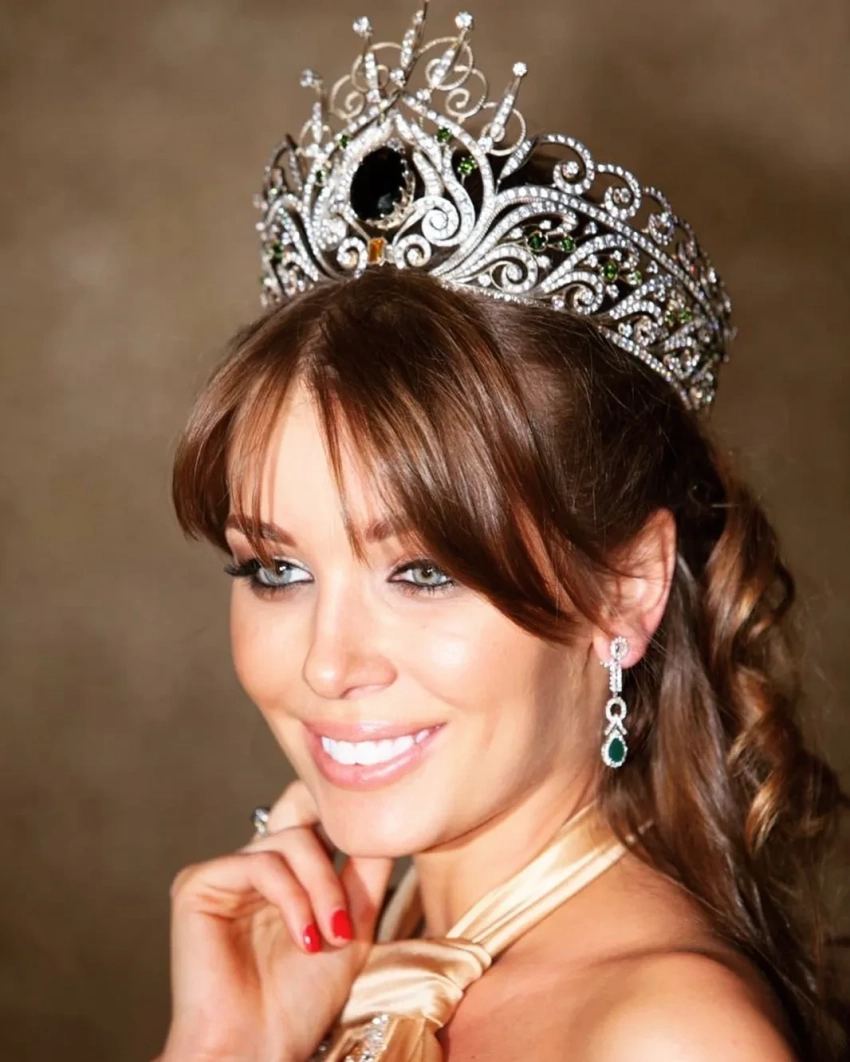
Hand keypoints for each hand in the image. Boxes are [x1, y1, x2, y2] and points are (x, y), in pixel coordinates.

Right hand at [158, 781, 392, 1061]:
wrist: (258, 1049)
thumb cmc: (300, 1001)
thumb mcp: (351, 925)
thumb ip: (364, 872)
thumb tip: (384, 822)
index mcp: (283, 874)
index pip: (313, 821)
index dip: (341, 825)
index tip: (376, 843)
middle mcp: (251, 867)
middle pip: (305, 828)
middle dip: (334, 874)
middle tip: (347, 925)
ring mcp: (223, 873)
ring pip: (289, 841)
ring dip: (320, 889)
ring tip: (331, 937)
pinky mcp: (197, 884)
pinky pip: (259, 863)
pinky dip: (292, 898)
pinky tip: (305, 938)